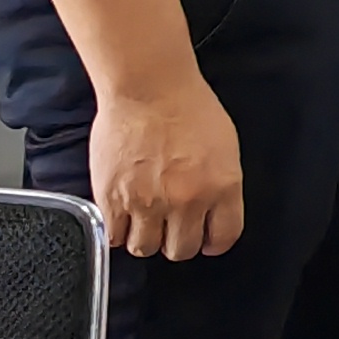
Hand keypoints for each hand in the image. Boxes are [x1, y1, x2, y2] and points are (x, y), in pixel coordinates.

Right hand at [90, 80, 246, 259]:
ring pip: (145, 248)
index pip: (223, 237)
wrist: (149, 88)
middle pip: (181, 250)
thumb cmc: (188, 106)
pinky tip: (122, 216)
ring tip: (144, 220)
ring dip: (145, 238)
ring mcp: (147, 203)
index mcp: (222, 186)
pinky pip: (113, 237)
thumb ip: (221, 184)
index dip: (213, 241)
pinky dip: (117, 232)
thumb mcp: (225, 146)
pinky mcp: (113, 199)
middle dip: (177, 241)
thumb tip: (214, 210)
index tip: (205, 238)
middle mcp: (187, 201)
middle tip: (171, 227)